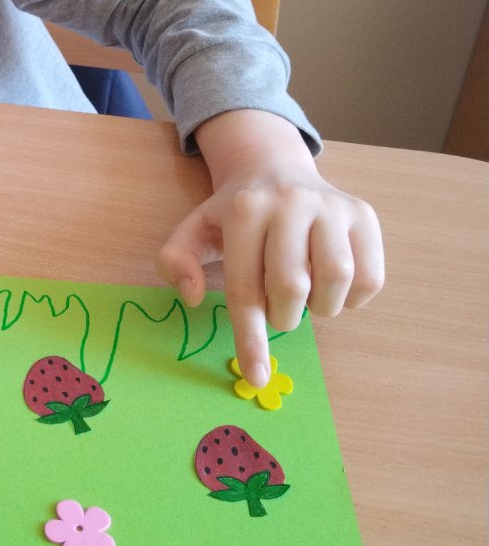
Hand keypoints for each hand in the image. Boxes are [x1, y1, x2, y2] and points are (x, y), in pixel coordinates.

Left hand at [156, 110, 384, 387]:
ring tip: (307, 295)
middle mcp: (291, 202)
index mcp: (245, 209)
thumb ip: (177, 261)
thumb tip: (193, 296)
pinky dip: (352, 298)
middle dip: (284, 316)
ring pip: (338, 280)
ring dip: (321, 306)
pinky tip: (332, 287)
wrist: (275, 169)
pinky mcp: (364, 215)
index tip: (254, 376)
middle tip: (279, 310)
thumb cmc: (234, 214)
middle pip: (293, 286)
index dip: (250, 339)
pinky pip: (369, 276)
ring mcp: (332, 205)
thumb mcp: (195, 230)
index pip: (246, 287)